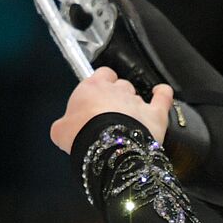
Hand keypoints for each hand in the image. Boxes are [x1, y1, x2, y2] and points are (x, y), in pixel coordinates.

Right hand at [50, 68, 173, 152]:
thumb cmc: (81, 136)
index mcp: (92, 88)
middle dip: (118, 97)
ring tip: (130, 121)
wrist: (106, 148)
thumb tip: (64, 128)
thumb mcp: (60, 131)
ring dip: (135, 104)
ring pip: (138, 95)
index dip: (102, 85)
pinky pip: (163, 97)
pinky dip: (163, 94)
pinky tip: (161, 93)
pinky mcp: (154, 113)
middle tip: (112, 115)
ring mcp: (137, 101)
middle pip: (120, 85)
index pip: (101, 75)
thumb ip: (64, 123)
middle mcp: (116, 90)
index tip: (99, 96)